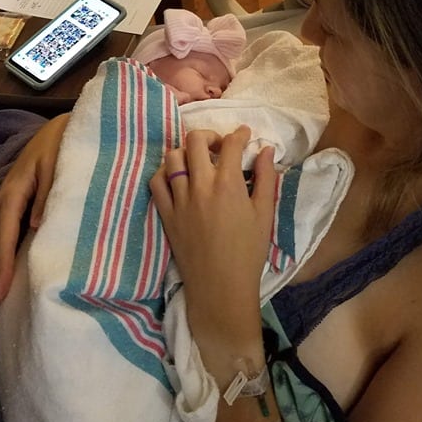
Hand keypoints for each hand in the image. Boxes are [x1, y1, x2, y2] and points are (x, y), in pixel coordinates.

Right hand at [0, 113, 68, 322]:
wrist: (69, 125)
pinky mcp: (17, 204)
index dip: (1, 269)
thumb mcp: (62, 163)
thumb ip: (51, 193)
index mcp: (15, 191)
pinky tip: (3, 278)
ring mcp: (9, 202)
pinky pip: (5, 237)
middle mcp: (6, 199)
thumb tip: (35, 227)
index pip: (5, 238)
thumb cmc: (69, 143)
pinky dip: (1, 260)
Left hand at [150, 125, 275, 367]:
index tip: (244, 136)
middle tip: (220, 147)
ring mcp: (179, 199)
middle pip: (195, 141)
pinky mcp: (166, 213)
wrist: (221, 287)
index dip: (239, 134)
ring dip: (186, 152)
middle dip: (210, 136)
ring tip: (198, 161)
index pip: (230, 144)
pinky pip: (156, 182)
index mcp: (228, 184)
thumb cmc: (248, 252)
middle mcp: (200, 186)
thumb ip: (265, 178)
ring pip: (172, 157)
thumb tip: (265, 149)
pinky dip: (165, 172)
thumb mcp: (264, 214)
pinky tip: (178, 177)